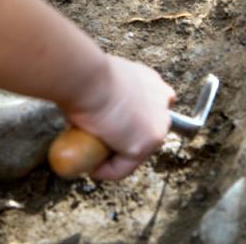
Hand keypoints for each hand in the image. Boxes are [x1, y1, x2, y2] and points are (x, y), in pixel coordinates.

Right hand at [62, 55, 175, 180]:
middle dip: (125, 139)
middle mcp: (161, 100)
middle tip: (97, 142)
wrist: (86, 78)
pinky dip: (104, 170)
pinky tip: (89, 165)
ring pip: (135, 151)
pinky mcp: (144, 145)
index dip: (129, 119)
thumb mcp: (101, 80)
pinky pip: (121, 168)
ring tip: (89, 154)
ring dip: (114, 156)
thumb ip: (107, 96)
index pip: (149, 106)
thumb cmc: (84, 74)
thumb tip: (92, 113)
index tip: (108, 125)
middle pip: (146, 130)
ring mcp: (157, 124)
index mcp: (151, 81)